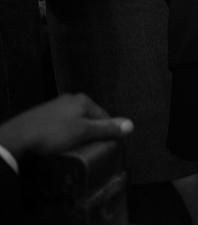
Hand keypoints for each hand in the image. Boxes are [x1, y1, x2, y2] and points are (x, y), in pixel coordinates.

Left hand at [0, 94, 132, 160]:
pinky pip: (61, 124)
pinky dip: (63, 134)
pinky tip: (58, 144)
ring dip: (76, 134)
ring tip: (73, 148)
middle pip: (89, 118)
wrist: (17, 137)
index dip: (107, 132)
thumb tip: (131, 125)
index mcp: (83, 99)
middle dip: (91, 132)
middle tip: (88, 149)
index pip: (105, 115)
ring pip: (74, 121)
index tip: (104, 146)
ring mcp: (55, 106)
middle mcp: (70, 99)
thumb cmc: (53, 133)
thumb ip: (107, 128)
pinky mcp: (42, 115)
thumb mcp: (84, 132)